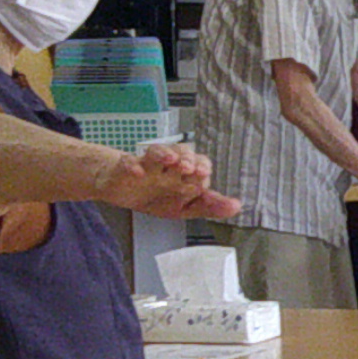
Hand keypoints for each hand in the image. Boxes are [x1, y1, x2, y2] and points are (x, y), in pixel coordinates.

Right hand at [100, 142, 240, 221]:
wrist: (122, 189)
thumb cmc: (156, 195)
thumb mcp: (184, 207)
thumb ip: (209, 206)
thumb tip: (235, 207)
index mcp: (184, 173)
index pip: (199, 163)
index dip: (202, 167)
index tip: (204, 174)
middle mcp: (168, 164)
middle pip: (182, 153)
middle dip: (187, 159)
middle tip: (189, 168)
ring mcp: (147, 164)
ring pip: (157, 151)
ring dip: (165, 154)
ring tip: (172, 160)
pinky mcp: (126, 166)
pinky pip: (128, 162)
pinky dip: (132, 165)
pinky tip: (138, 172)